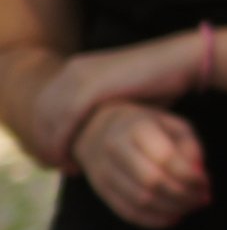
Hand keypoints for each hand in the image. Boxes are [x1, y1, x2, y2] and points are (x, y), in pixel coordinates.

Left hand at [32, 35, 199, 166]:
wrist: (181, 61)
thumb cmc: (161, 80)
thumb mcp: (123, 94)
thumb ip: (104, 106)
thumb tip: (99, 125)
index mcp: (79, 68)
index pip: (47, 104)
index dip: (47, 131)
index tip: (56, 154)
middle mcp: (73, 70)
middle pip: (42, 113)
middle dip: (44, 142)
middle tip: (54, 166)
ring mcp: (79, 77)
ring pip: (48, 122)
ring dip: (52, 148)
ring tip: (65, 168)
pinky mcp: (89, 89)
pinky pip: (63, 124)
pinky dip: (64, 146)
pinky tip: (73, 162)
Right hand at [70, 104, 209, 229]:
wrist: (98, 129)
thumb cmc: (149, 127)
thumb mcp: (174, 126)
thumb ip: (191, 148)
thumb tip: (200, 176)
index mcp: (136, 127)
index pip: (165, 157)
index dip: (189, 175)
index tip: (206, 182)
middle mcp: (115, 148)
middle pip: (152, 181)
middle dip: (182, 195)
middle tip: (202, 199)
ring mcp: (104, 171)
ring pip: (140, 200)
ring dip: (172, 209)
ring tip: (191, 207)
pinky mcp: (101, 190)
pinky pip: (128, 212)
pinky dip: (154, 220)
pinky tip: (174, 217)